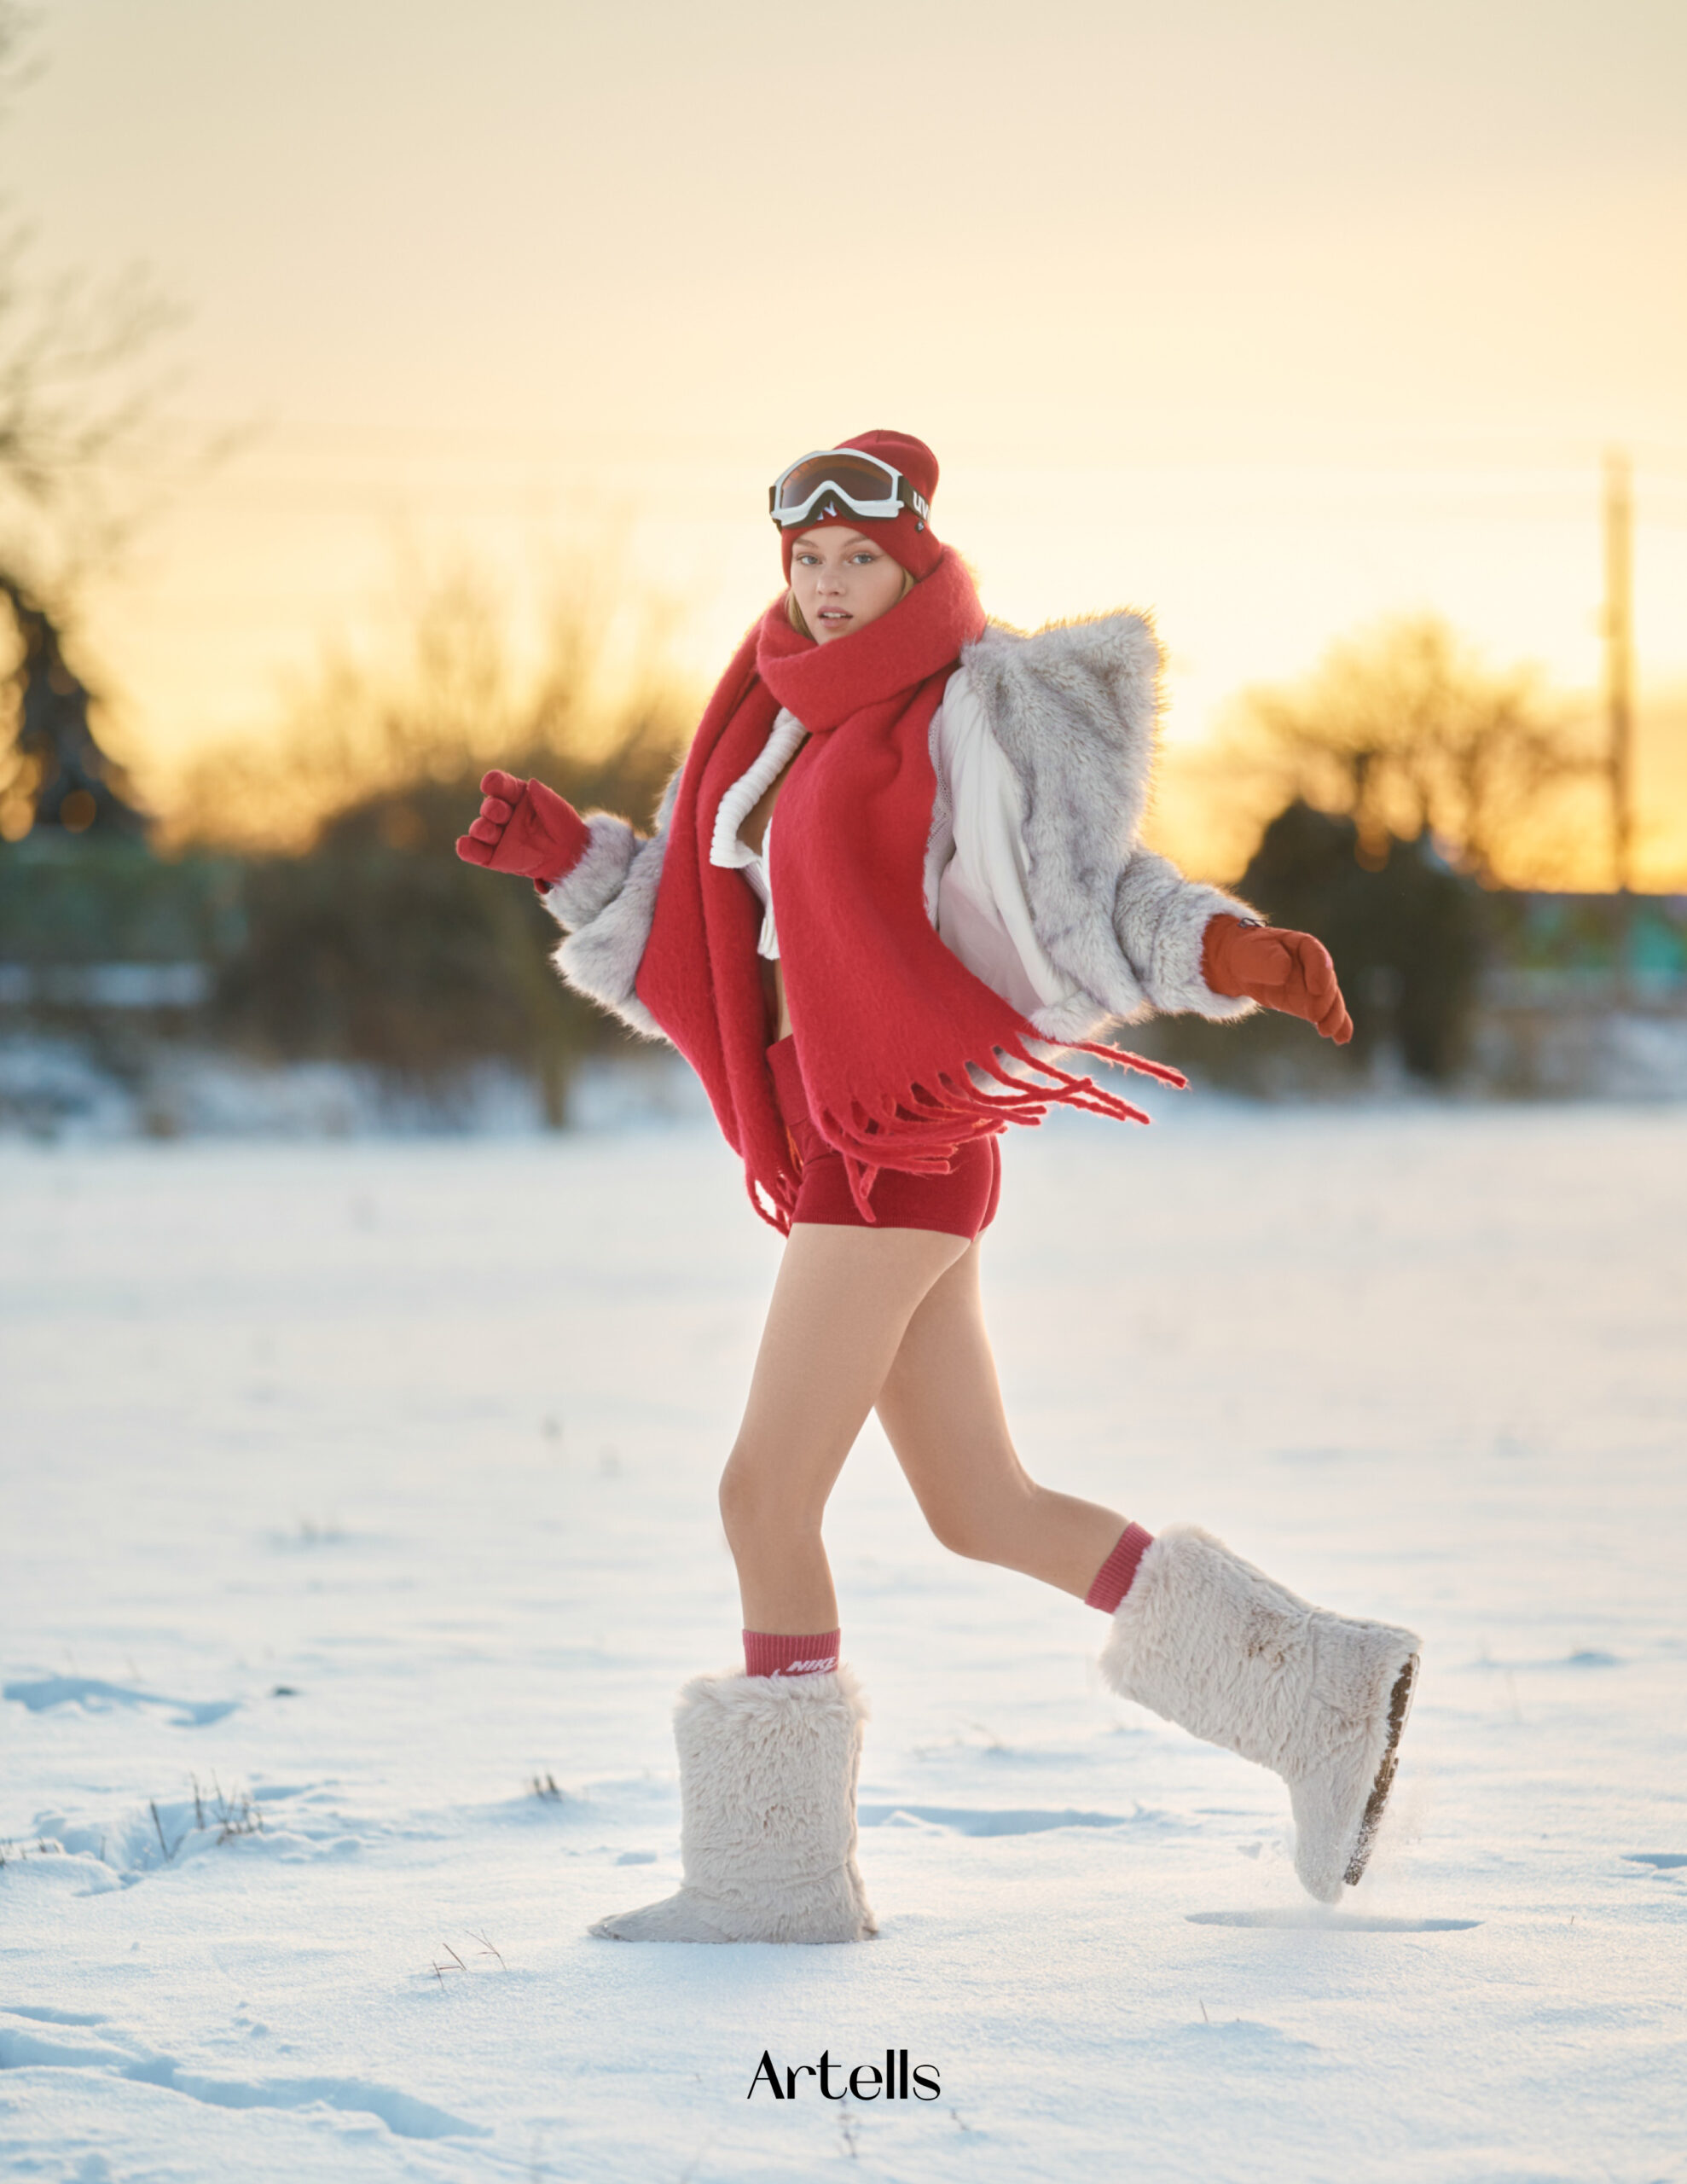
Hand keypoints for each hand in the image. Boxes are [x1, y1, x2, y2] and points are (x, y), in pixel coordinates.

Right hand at [455, 769, 588, 883]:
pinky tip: (466, 846)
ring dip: (481, 828)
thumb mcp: (557, 810)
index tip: (490, 784)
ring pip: (479, 829)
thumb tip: (532, 784)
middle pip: (489, 807)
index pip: (500, 785)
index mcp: (516, 796)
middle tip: (502, 814)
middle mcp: (503, 813)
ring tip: (491, 832)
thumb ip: (544, 796)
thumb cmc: (563, 827)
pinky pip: (475, 852)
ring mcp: (497, 835)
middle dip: (492, 808)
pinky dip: (467, 849)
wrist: (569, 856)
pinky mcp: (493, 856)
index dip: (493, 783)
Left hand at [1202, 914, 1352, 1043]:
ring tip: (1327, 1032)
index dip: (1320, 972)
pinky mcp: (1311, 1003)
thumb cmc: (1249, 953)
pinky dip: (1337, 1025)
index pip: (1316, 956)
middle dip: (1324, 1000)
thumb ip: (1268, 959)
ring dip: (1333, 1016)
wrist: (1242, 966)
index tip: (1316, 989)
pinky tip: (1341, 1038)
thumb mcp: (1251, 952)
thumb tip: (1285, 970)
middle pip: (1326, 981)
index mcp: (1302, 945)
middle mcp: (1314, 965)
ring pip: (1330, 1000)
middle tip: (1314, 1016)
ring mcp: (1314, 985)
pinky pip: (1327, 1013)